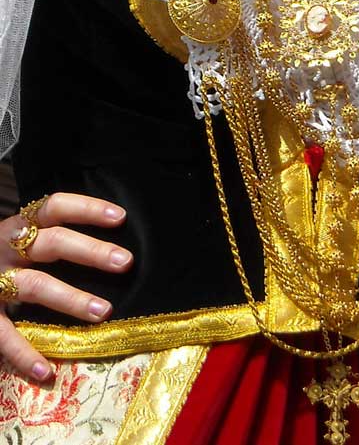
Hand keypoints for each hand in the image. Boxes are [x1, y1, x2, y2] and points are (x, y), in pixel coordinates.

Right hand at [0, 193, 132, 381]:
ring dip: (71, 298)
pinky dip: (24, 353)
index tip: (120, 217)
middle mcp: (5, 248)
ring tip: (103, 311)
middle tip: (125, 261)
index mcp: (19, 226)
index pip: (54, 207)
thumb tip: (108, 249)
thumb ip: (50, 240)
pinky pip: (3, 334)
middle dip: (91, 251)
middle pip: (53, 242)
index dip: (86, 209)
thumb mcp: (18, 241)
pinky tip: (47, 371)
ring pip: (35, 285)